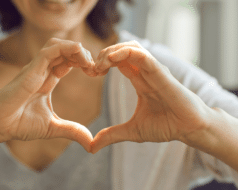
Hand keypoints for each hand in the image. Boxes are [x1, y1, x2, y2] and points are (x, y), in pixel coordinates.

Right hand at [0, 38, 95, 151]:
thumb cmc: (19, 124)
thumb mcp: (53, 128)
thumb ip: (72, 131)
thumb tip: (91, 143)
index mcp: (48, 80)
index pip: (68, 61)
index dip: (84, 62)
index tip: (97, 73)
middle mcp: (42, 71)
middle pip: (65, 50)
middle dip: (83, 54)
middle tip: (96, 68)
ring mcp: (36, 69)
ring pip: (57, 45)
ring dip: (76, 48)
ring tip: (88, 61)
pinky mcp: (30, 71)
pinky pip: (49, 51)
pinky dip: (66, 48)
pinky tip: (79, 55)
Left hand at [91, 41, 211, 153]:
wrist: (189, 130)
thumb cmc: (166, 126)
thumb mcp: (132, 131)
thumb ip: (111, 135)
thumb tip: (91, 147)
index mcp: (139, 80)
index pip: (118, 62)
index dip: (102, 63)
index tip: (90, 73)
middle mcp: (145, 72)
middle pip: (122, 50)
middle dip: (103, 54)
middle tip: (92, 68)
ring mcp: (153, 71)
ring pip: (131, 48)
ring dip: (112, 51)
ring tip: (100, 64)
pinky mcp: (161, 73)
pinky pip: (143, 56)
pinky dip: (126, 52)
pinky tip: (112, 59)